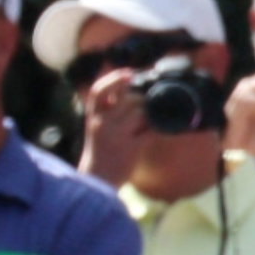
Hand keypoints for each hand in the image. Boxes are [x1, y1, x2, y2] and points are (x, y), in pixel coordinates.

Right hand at [77, 67, 149, 186]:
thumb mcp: (98, 127)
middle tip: (147, 106)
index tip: (129, 74)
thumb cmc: (101, 150)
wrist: (97, 179)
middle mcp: (102, 123)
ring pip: (141, 113)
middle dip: (142, 100)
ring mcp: (117, 136)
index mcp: (93, 116)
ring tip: (150, 122)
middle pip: (129, 100)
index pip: (98, 91)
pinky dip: (159, 128)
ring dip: (150, 115)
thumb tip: (132, 91)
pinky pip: (151, 131)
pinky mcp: (131, 148)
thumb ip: (110, 110)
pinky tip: (162, 129)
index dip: (114, 79)